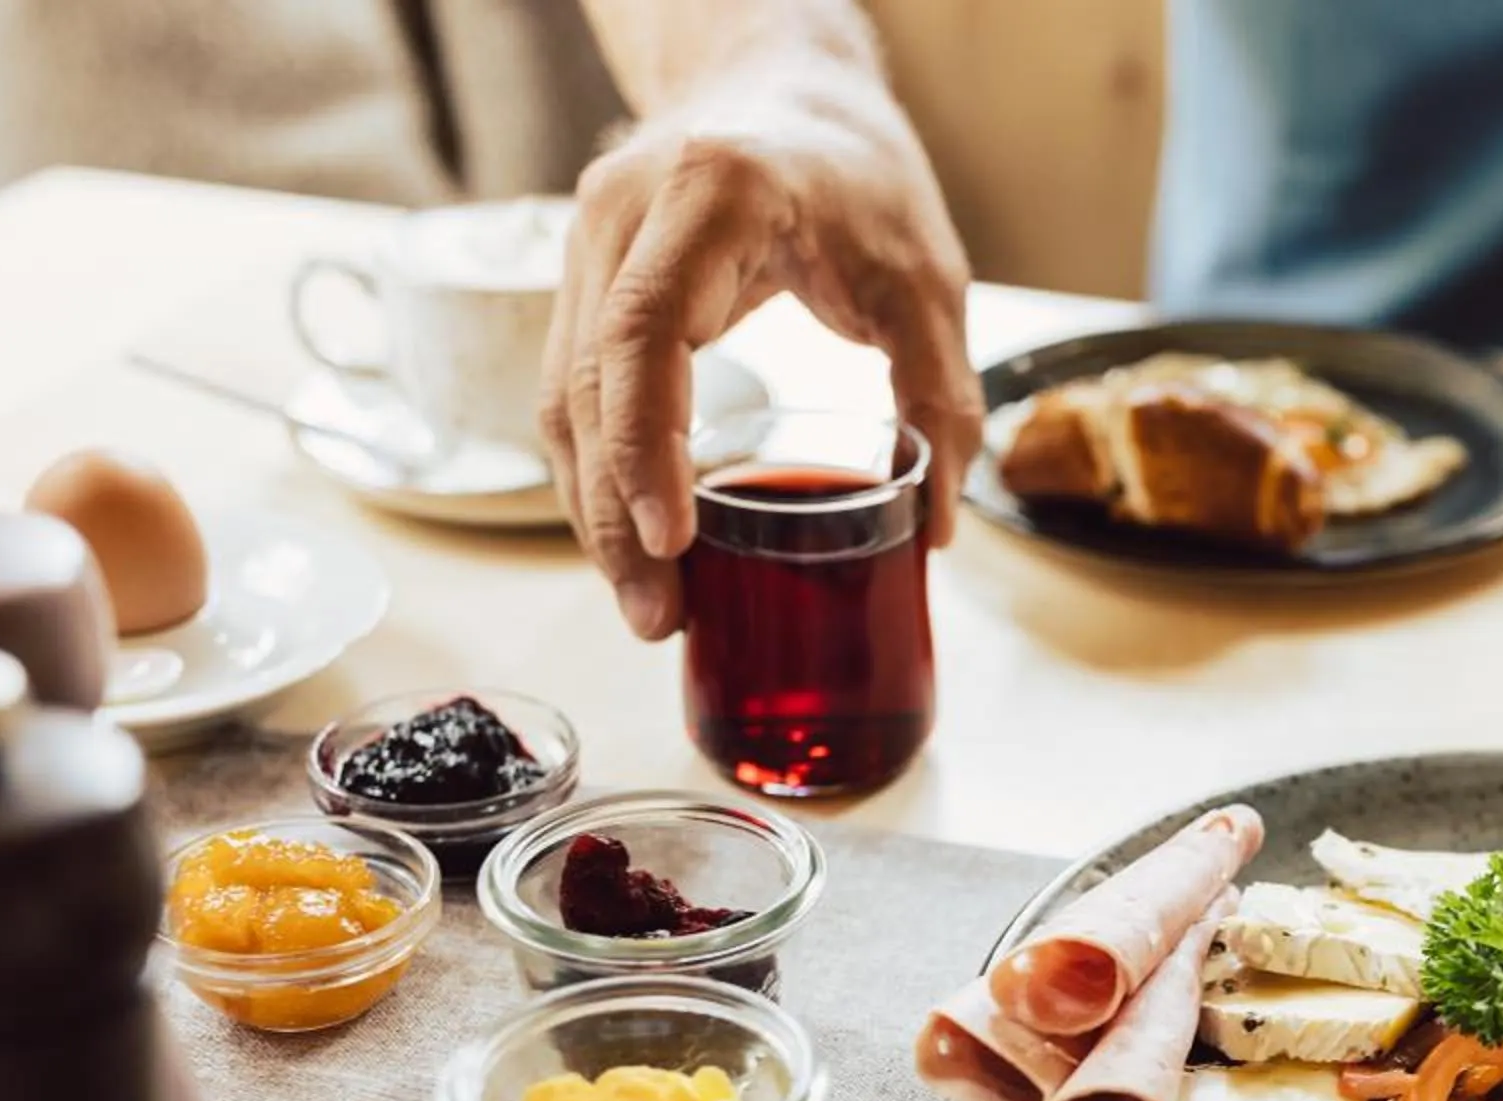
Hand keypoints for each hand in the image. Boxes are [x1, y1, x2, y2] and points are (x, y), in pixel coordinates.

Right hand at [543, 81, 981, 638]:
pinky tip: (633, 538)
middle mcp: (627, 213)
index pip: (645, 334)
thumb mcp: (926, 278)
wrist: (788, 82)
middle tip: (659, 615)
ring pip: (562, 396)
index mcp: (711, 196)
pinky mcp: (585, 276)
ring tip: (649, 604)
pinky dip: (598, 469)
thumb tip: (937, 528)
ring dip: (595, 508)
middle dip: (614, 514)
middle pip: (587, 383)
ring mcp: (590, 240)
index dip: (647, 445)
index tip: (671, 539)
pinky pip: (573, 388)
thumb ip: (940, 396)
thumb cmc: (858, 172)